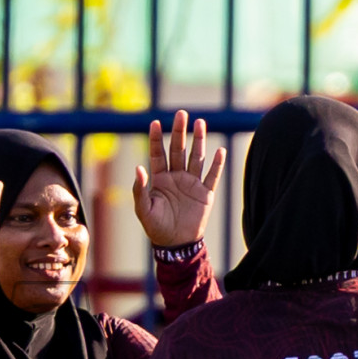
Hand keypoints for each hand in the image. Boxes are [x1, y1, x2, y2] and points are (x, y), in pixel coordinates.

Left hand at [133, 110, 225, 247]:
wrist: (176, 245)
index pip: (158, 154)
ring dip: (199, 141)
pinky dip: (216, 164)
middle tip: (181, 114)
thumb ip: (140, 190)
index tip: (155, 123)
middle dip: (179, 132)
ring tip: (200, 123)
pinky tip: (219, 151)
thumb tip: (138, 168)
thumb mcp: (143, 210)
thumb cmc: (156, 228)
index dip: (156, 139)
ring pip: (196, 157)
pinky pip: (212, 176)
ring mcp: (192, 183)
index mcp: (160, 179)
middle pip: (178, 149)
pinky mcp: (205, 193)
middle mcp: (176, 177)